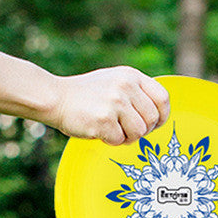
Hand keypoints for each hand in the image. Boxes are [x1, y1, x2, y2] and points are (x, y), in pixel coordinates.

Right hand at [48, 67, 170, 144]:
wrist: (55, 97)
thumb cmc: (87, 94)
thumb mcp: (116, 81)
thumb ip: (137, 92)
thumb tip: (160, 114)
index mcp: (132, 76)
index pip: (163, 98)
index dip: (162, 115)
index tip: (155, 124)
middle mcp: (125, 86)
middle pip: (152, 119)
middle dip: (143, 130)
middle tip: (127, 130)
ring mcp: (115, 102)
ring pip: (139, 132)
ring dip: (128, 137)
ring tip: (113, 130)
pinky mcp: (103, 119)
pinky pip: (120, 140)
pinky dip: (111, 141)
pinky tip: (100, 131)